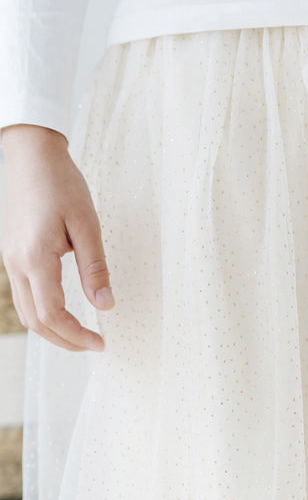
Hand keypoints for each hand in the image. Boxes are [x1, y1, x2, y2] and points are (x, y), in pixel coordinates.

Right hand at [1, 123, 113, 350]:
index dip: (77, 336)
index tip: (100, 342)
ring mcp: (10, 260)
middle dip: (65, 340)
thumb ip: (95, 268)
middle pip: (36, 321)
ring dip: (53, 331)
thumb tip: (105, 305)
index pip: (53, 314)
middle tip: (94, 344)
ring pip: (26, 313)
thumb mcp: (87, 224)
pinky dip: (43, 314)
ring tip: (81, 335)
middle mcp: (17, 263)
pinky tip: (64, 314)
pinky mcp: (12, 256)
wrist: (32, 154)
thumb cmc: (60, 182)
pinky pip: (23, 297)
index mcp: (35, 257)